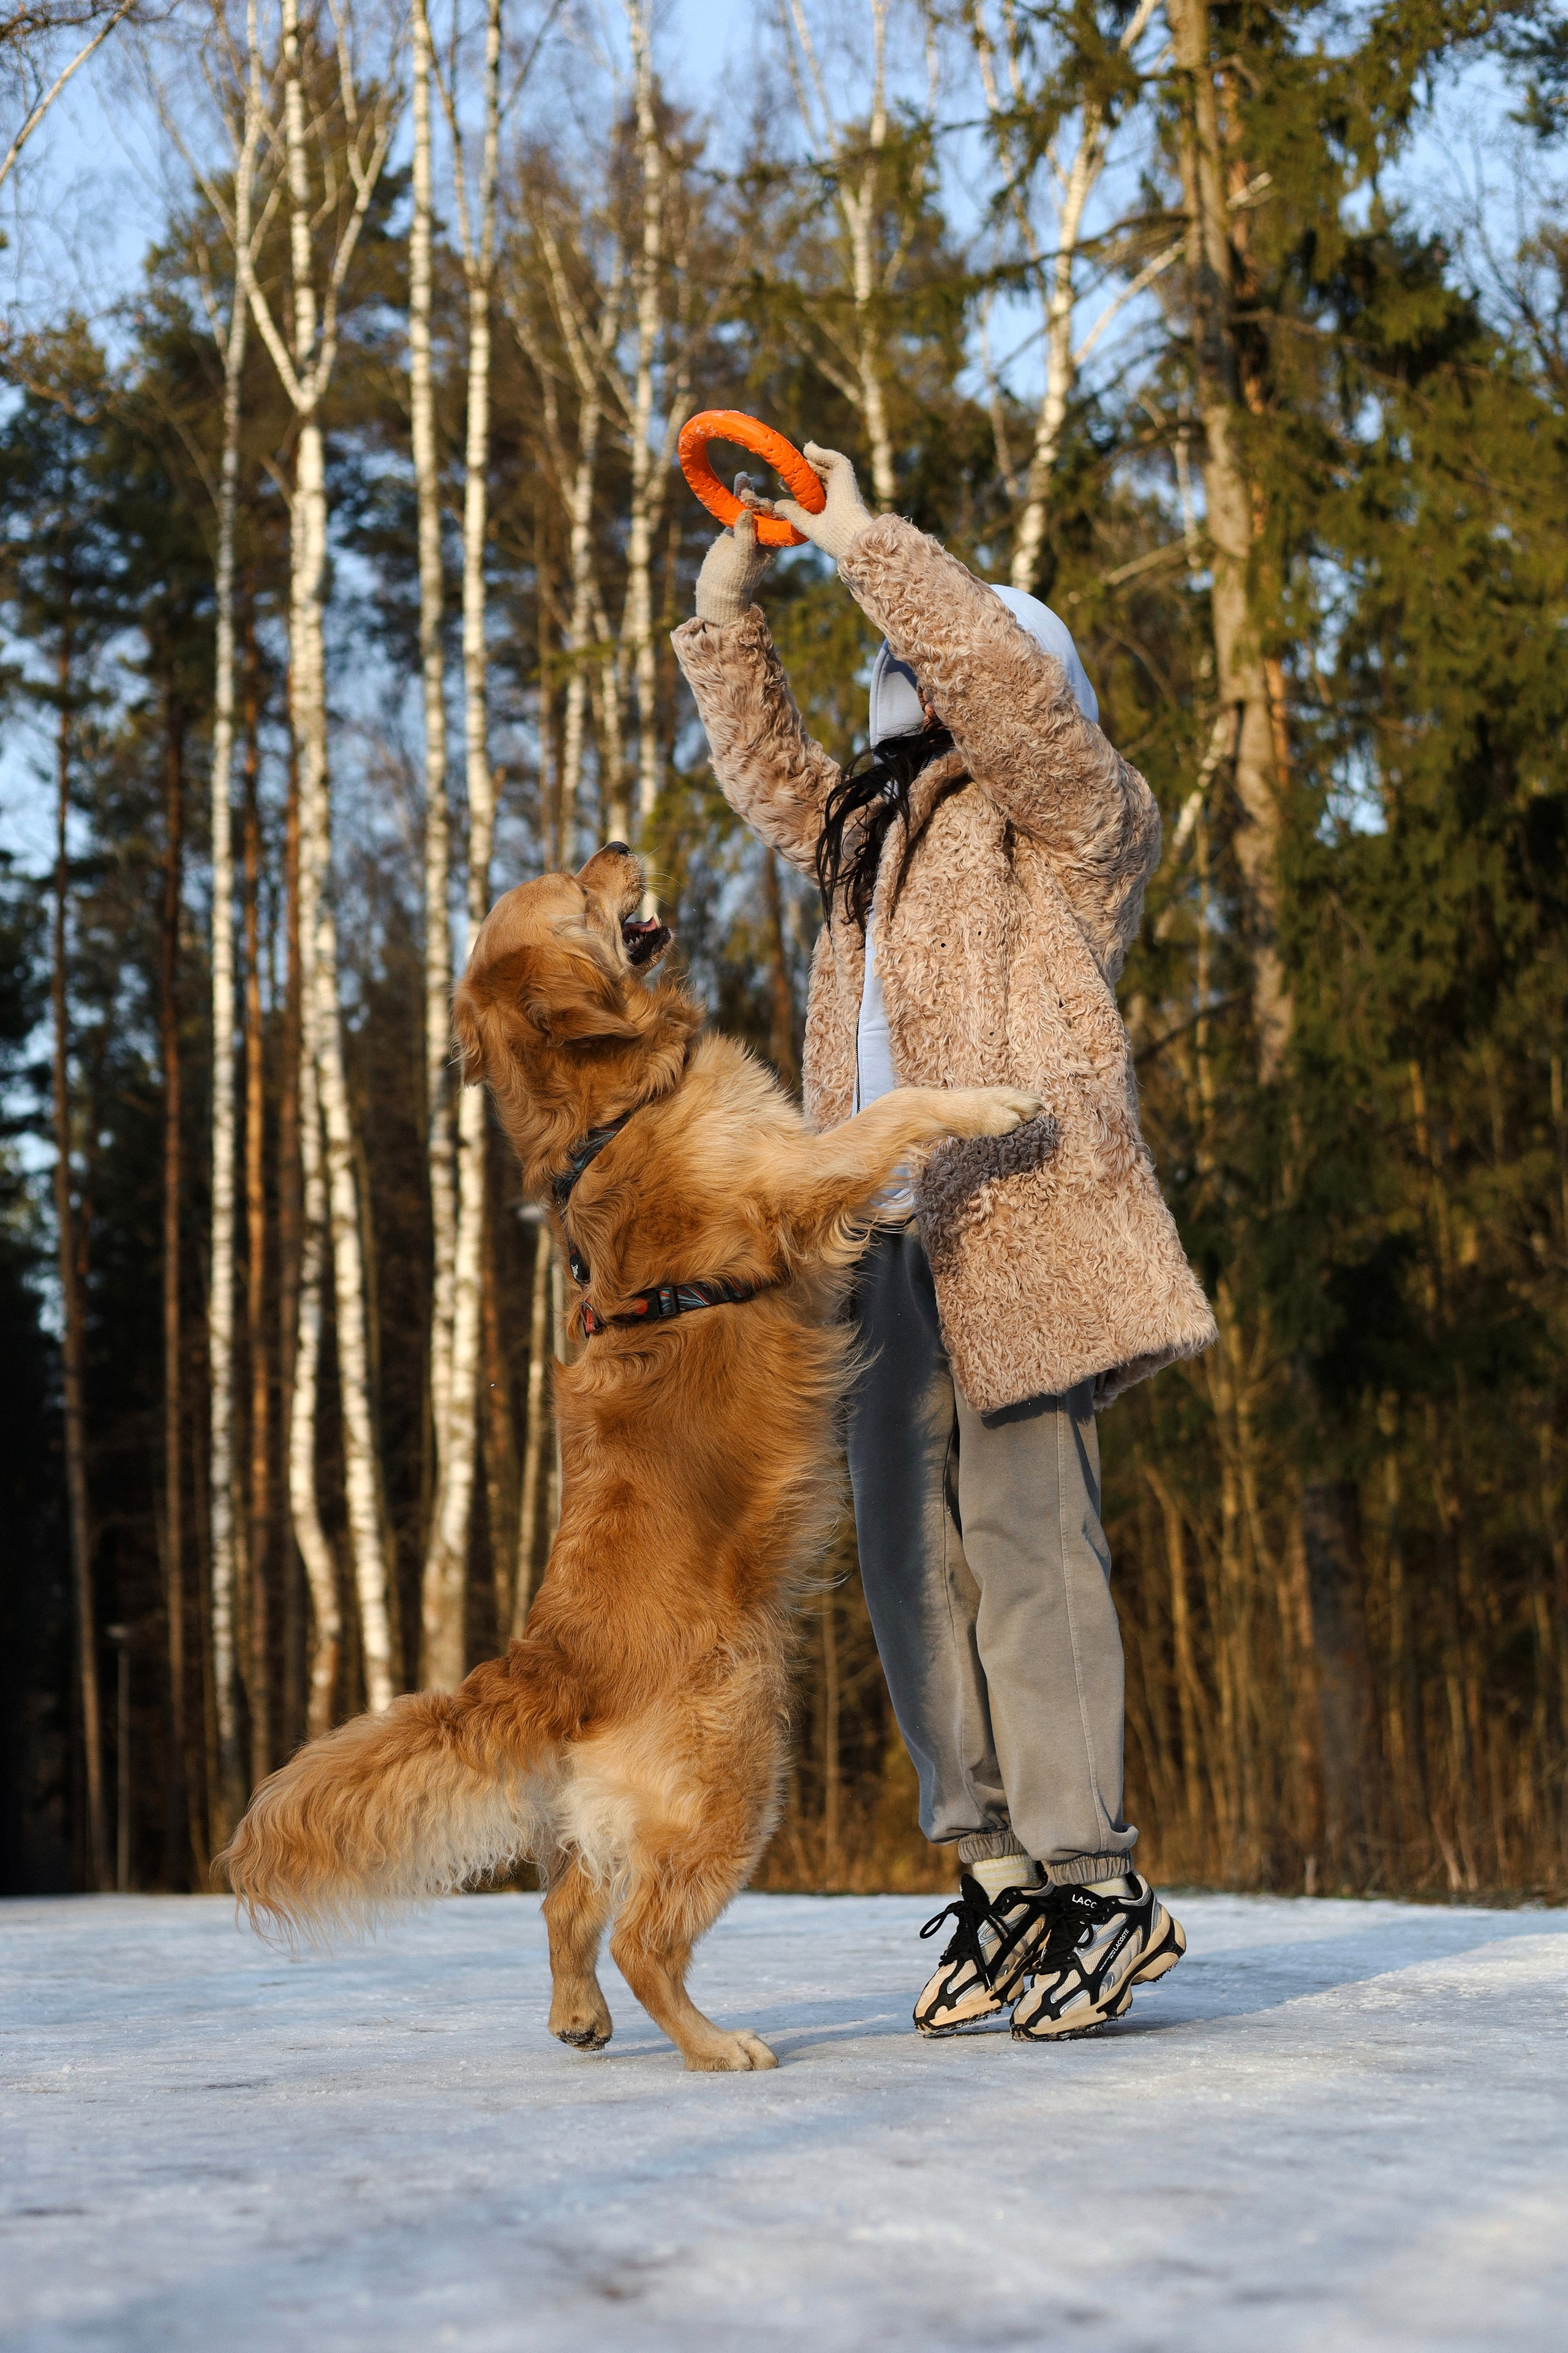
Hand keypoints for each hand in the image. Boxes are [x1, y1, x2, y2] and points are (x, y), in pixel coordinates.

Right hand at [693, 477, 773, 623]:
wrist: (718, 586)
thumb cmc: (736, 579)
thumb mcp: (742, 559)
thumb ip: (745, 537)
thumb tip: (747, 512)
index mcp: (776, 542)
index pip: (784, 521)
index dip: (784, 508)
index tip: (777, 500)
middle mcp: (767, 533)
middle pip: (768, 511)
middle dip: (760, 502)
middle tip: (750, 498)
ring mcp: (752, 527)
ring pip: (753, 506)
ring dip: (749, 494)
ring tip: (744, 480)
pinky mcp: (737, 524)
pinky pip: (739, 506)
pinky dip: (739, 492)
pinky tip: (740, 477)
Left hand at [771, 443, 875, 561]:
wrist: (847, 536)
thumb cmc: (832, 537)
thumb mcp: (808, 525)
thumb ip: (795, 514)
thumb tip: (778, 505)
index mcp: (834, 507)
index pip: (816, 491)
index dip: (801, 486)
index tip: (782, 487)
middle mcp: (840, 494)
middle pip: (820, 477)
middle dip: (802, 474)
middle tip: (782, 478)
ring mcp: (844, 484)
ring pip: (827, 467)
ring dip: (811, 462)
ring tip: (793, 460)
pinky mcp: (846, 475)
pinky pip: (835, 459)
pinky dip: (822, 453)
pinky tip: (808, 450)